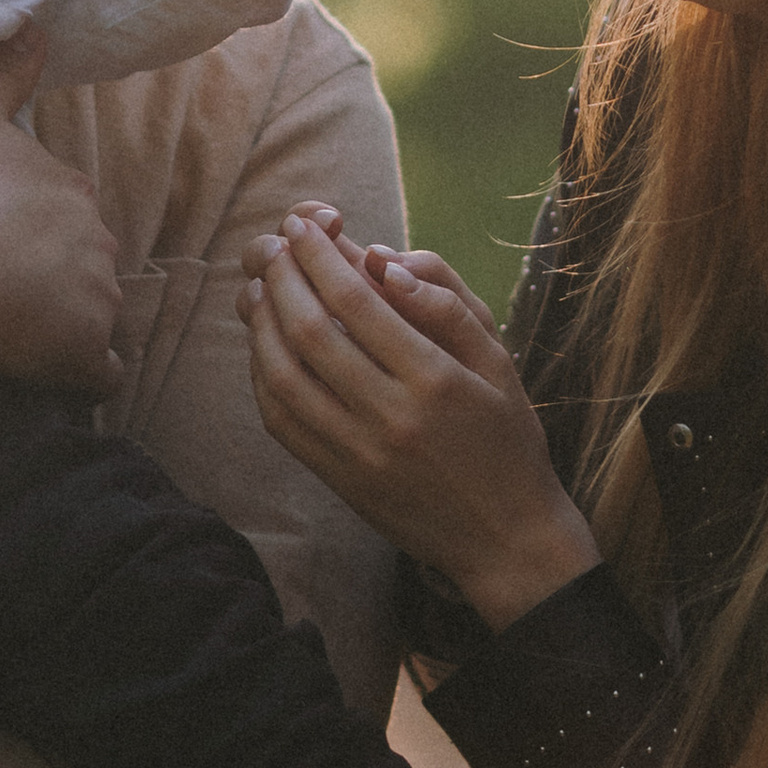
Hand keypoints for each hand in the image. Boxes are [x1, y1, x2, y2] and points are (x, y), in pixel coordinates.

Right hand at [0, 31, 123, 392]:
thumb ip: (7, 73)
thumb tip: (37, 25)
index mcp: (72, 190)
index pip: (67, 211)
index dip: (35, 227)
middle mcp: (98, 241)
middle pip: (85, 260)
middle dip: (57, 273)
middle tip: (5, 286)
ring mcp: (97, 300)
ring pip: (95, 312)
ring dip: (69, 321)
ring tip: (22, 332)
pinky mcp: (84, 353)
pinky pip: (100, 371)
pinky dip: (84, 374)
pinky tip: (59, 374)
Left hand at [240, 212, 598, 628]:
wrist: (506, 540)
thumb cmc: (508, 440)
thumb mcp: (500, 362)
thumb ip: (447, 305)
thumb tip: (384, 260)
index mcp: (436, 380)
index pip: (357, 301)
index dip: (320, 256)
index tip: (303, 226)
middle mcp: (392, 416)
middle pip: (310, 331)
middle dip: (283, 277)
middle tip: (274, 244)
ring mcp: (359, 453)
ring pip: (284, 375)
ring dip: (261, 322)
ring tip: (260, 286)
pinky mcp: (339, 479)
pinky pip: (281, 421)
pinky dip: (262, 374)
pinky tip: (264, 344)